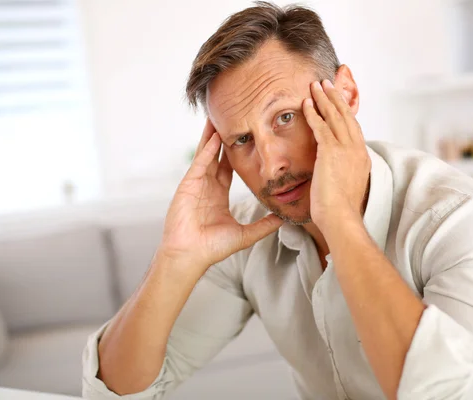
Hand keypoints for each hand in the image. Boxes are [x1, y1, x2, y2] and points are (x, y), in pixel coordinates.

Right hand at [159, 119, 282, 274]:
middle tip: (232, 119)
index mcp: (218, 195)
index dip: (236, 152)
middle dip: (224, 138)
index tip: (246, 137)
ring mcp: (196, 184)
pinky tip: (214, 136)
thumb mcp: (245, 234)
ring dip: (213, 136)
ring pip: (207, 154)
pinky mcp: (188, 185)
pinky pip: (200, 163)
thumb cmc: (212, 248)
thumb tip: (283, 219)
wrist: (191, 256)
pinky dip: (207, 149)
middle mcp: (207, 186)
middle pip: (217, 155)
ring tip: (220, 117)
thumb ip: (264, 225)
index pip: (229, 168)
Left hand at [302, 80, 370, 231]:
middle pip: (346, 116)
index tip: (338, 100)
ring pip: (334, 116)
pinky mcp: (331, 152)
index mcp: (361, 157)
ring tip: (316, 85)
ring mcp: (346, 149)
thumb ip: (340, 173)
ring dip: (324, 98)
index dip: (345, 112)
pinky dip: (313, 113)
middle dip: (335, 97)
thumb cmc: (340, 210)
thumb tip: (331, 172)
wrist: (341, 217)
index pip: (353, 128)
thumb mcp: (344, 186)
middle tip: (326, 83)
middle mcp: (356, 149)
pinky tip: (306, 103)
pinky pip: (321, 126)